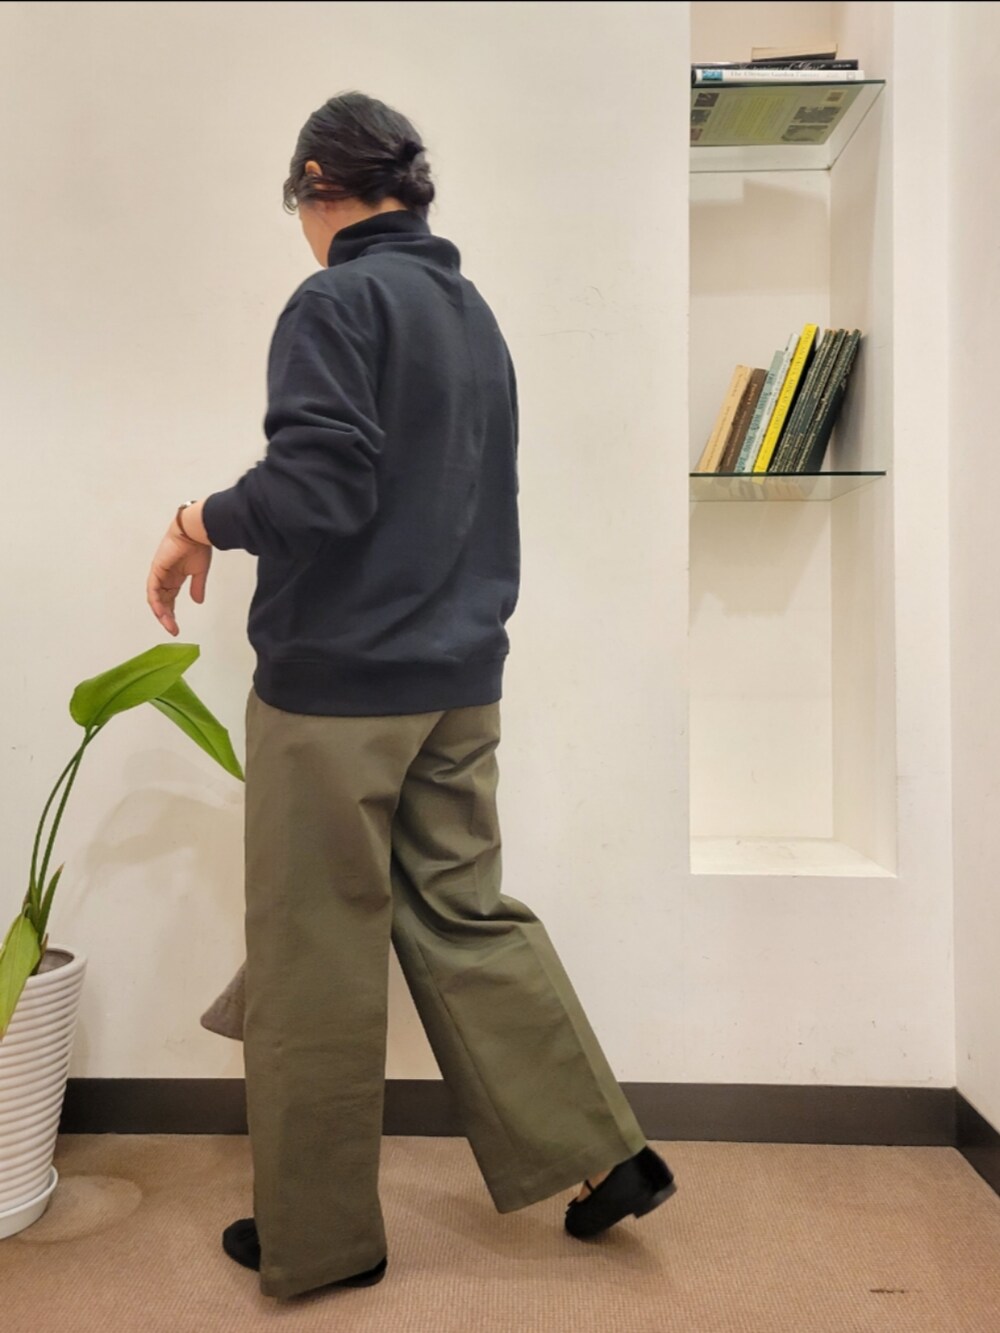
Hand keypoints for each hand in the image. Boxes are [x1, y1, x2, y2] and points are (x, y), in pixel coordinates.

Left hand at [147, 521, 212, 636]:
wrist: (195, 532)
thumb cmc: (198, 546)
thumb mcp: (200, 572)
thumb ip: (197, 587)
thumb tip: (197, 601)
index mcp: (174, 577)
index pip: (169, 599)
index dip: (171, 614)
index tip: (176, 627)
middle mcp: (165, 577)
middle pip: (161, 601)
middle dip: (166, 617)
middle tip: (173, 629)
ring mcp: (159, 574)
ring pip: (156, 598)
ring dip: (161, 613)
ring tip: (169, 625)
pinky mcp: (156, 570)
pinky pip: (153, 590)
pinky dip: (156, 602)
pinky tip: (162, 613)